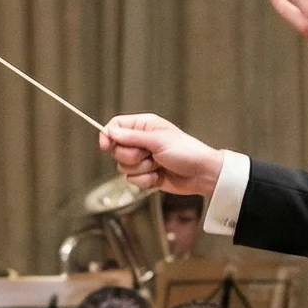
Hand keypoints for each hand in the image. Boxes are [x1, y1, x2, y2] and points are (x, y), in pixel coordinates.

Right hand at [98, 113, 226, 195]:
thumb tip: (110, 132)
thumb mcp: (158, 141)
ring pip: (123, 167)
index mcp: (143, 126)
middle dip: (131, 156)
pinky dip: (146, 180)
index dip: (107, 135)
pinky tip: (159, 176)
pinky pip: (132, 180)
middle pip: (116, 150)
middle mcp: (140, 141)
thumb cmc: (186, 152)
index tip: (106, 146)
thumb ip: (132, 137)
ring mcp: (143, 159)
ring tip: (158, 165)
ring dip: (141, 169)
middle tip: (148, 155)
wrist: (201, 174)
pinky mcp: (145, 175)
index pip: (116, 126)